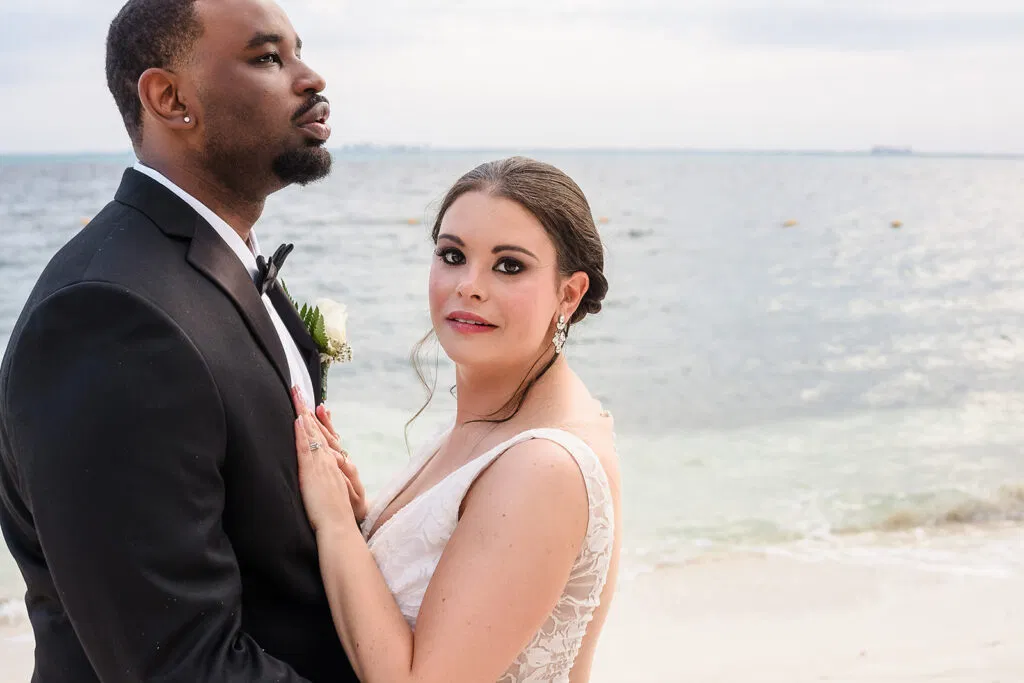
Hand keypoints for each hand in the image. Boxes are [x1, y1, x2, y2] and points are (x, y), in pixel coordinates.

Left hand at [292, 389, 367, 532]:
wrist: (340, 525)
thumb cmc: (335, 515)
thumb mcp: (330, 493)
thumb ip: (326, 480)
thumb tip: (321, 473)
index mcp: (332, 464)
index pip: (323, 436)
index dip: (316, 420)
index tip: (310, 405)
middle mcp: (328, 460)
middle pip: (317, 429)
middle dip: (307, 409)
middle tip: (299, 389)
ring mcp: (322, 464)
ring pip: (312, 433)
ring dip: (304, 413)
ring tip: (297, 395)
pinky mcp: (314, 472)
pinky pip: (308, 447)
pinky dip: (304, 432)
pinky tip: (299, 420)